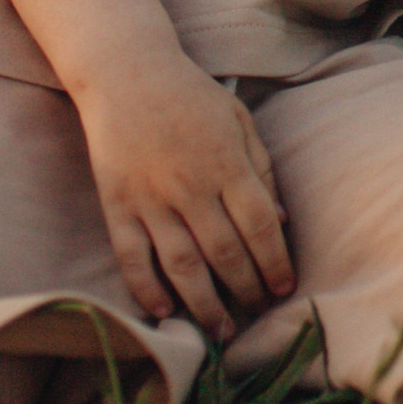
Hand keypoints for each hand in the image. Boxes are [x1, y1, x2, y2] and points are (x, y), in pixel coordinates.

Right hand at [73, 49, 293, 339]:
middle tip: (258, 312)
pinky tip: (164, 312)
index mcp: (226, 164)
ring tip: (221, 330)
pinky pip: (132, 255)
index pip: (259, 225)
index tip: (285, 288)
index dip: (275, 262)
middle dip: (246, 290)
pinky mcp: (117, 204)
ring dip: (204, 303)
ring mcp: (151, 198)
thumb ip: (261, 169)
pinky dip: (146, 287)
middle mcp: (190, 186)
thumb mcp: (238, 121)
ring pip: (182, 264)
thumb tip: (281, 222)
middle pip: (225, 252)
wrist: (126, 73)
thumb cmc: (191, 96)